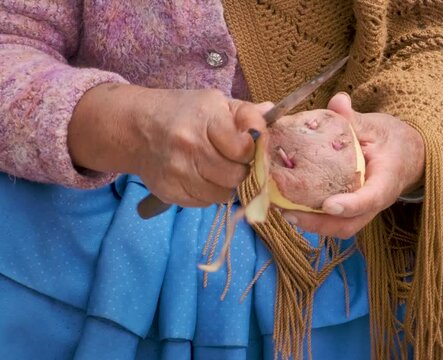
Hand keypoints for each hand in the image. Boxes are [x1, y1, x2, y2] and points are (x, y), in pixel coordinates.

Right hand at [69, 84, 268, 206]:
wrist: (137, 127)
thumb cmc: (184, 113)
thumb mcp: (216, 103)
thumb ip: (246, 112)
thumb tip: (271, 111)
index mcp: (205, 118)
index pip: (244, 149)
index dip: (252, 150)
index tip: (247, 146)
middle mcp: (189, 145)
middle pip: (236, 175)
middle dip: (241, 169)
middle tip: (234, 160)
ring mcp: (177, 171)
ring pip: (223, 193)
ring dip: (227, 184)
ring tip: (218, 168)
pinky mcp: (170, 191)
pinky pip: (205, 203)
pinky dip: (209, 193)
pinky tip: (202, 176)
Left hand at [282, 93, 424, 238]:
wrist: (407, 156)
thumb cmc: (391, 141)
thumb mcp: (376, 126)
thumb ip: (355, 119)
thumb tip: (338, 101)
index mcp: (386, 180)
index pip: (371, 198)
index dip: (350, 204)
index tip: (328, 205)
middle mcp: (375, 202)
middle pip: (349, 224)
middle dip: (319, 224)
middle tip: (290, 213)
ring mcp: (364, 210)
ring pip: (340, 228)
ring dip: (312, 225)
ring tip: (285, 212)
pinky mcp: (353, 211)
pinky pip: (335, 222)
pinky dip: (313, 219)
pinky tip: (290, 207)